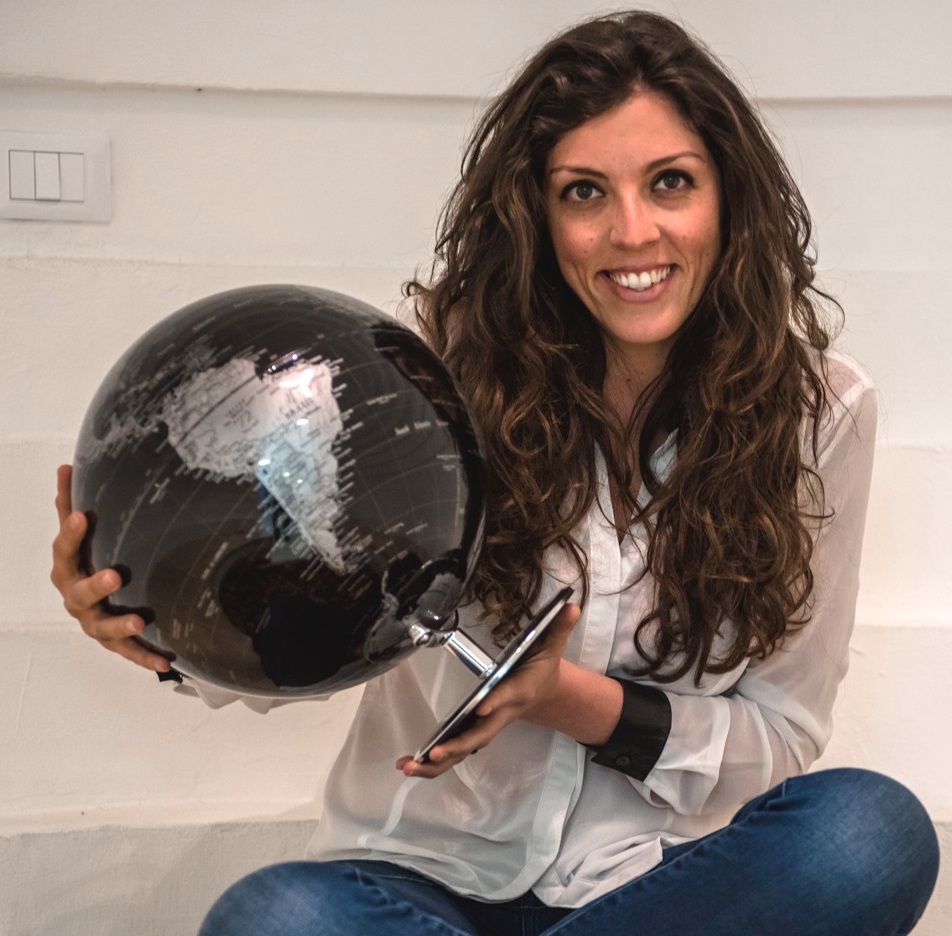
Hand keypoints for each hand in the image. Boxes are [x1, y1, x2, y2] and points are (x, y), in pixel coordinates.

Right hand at [51, 464, 171, 672]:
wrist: (93, 599)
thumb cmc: (86, 558)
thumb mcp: (79, 531)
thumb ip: (72, 503)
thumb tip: (67, 466)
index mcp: (66, 568)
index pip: (64, 549)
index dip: (72, 533)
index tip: (84, 515)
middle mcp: (75, 597)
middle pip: (80, 593)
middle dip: (96, 586)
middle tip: (115, 576)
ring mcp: (93, 622)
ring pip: (102, 627)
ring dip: (120, 625)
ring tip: (138, 621)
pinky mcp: (112, 642)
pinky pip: (128, 653)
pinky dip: (146, 657)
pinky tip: (168, 661)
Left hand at [395, 602, 580, 778]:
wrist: (544, 694)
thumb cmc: (542, 668)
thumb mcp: (552, 647)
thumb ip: (558, 627)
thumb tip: (570, 606)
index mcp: (518, 691)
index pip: (506, 697)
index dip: (495, 702)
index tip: (481, 706)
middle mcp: (501, 714)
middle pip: (479, 736)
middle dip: (456, 746)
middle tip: (433, 753)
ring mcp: (488, 726)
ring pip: (463, 750)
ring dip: (437, 762)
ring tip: (408, 767)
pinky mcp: (477, 731)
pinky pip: (456, 751)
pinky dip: (434, 762)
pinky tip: (410, 764)